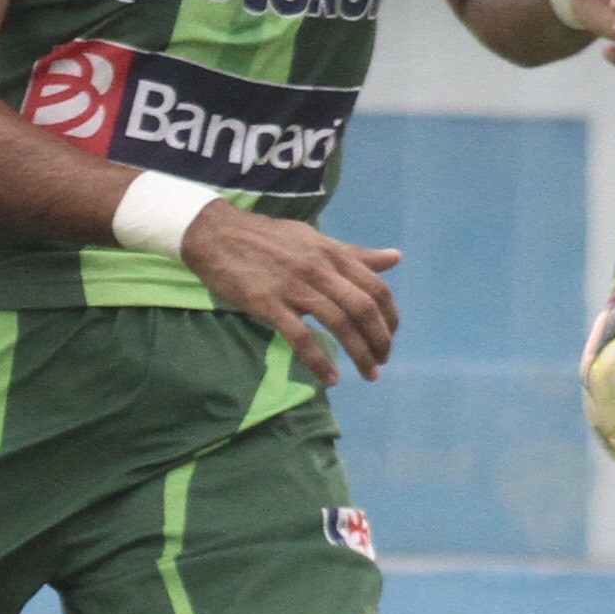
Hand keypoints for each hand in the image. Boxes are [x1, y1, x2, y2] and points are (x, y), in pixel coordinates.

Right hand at [179, 201, 403, 387]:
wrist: (217, 235)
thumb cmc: (268, 239)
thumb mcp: (315, 240)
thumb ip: (354, 254)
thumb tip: (396, 257)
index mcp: (332, 253)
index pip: (375, 287)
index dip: (390, 315)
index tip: (391, 335)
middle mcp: (319, 269)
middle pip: (362, 308)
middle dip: (379, 340)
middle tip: (382, 361)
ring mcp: (294, 286)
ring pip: (338, 324)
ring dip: (359, 354)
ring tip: (368, 374)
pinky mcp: (268, 303)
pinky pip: (301, 337)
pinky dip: (319, 361)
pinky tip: (330, 378)